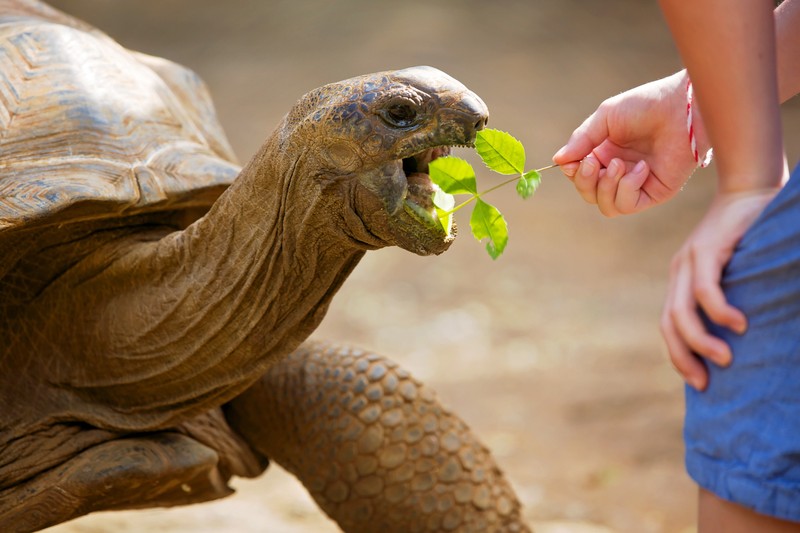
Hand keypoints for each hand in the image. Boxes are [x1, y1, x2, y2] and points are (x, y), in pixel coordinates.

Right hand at [553, 71, 709, 216]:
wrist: (682, 107)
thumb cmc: (646, 105)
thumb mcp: (606, 117)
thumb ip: (582, 140)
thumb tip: (557, 160)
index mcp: (605, 153)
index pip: (580, 176)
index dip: (572, 173)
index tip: (571, 162)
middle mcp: (619, 171)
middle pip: (589, 194)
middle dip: (585, 181)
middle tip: (593, 162)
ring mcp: (637, 184)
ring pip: (606, 206)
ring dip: (605, 187)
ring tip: (619, 164)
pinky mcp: (654, 193)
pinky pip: (627, 205)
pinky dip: (627, 188)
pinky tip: (640, 168)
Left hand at [661, 188, 779, 389]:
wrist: (751, 188)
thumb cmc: (750, 235)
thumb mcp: (737, 273)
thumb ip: (732, 298)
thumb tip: (743, 337)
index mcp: (682, 282)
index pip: (669, 326)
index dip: (679, 356)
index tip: (700, 383)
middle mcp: (679, 273)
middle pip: (669, 325)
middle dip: (684, 358)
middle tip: (705, 384)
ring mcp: (689, 261)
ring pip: (682, 311)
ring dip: (701, 340)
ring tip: (726, 360)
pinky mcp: (706, 249)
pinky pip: (705, 288)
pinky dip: (719, 310)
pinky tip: (738, 325)